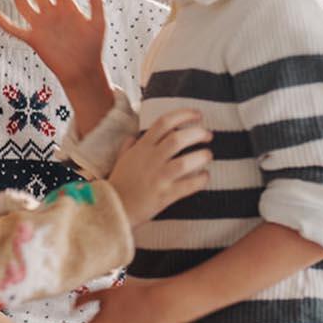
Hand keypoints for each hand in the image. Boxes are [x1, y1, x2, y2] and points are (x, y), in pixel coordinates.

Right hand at [0, 0, 108, 99]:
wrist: (83, 70)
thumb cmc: (93, 48)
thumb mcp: (99, 24)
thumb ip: (97, 5)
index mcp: (68, 8)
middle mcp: (52, 14)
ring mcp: (41, 26)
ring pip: (25, 6)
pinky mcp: (33, 39)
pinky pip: (15, 30)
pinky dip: (4, 23)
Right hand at [108, 110, 212, 224]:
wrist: (114, 208)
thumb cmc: (119, 184)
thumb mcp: (121, 160)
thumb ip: (128, 146)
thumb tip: (133, 136)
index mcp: (142, 148)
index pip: (164, 122)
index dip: (184, 115)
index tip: (197, 115)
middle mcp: (151, 159)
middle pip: (178, 138)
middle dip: (197, 133)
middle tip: (208, 135)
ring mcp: (158, 177)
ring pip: (185, 162)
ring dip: (202, 156)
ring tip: (208, 155)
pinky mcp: (165, 195)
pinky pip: (189, 185)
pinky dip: (201, 179)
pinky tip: (205, 176)